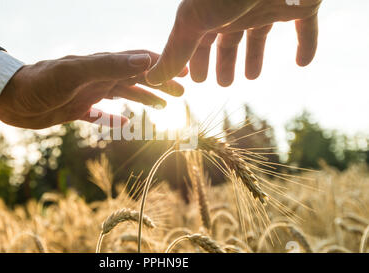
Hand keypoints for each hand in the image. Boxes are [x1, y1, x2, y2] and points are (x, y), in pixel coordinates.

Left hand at [0, 50, 186, 128]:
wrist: (10, 100)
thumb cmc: (40, 83)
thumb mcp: (76, 72)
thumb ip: (109, 65)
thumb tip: (145, 59)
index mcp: (101, 65)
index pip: (137, 61)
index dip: (161, 64)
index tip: (182, 71)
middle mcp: (98, 77)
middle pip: (136, 78)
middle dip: (159, 84)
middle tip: (181, 93)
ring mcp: (88, 93)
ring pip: (123, 94)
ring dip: (144, 99)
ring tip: (162, 107)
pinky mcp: (77, 109)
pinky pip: (101, 114)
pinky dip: (114, 118)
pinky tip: (124, 123)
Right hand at [146, 0, 321, 86]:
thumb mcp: (195, 22)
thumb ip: (176, 50)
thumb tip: (151, 77)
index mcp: (211, 12)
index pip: (199, 42)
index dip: (197, 62)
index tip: (197, 82)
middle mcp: (238, 9)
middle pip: (228, 40)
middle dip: (223, 62)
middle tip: (223, 84)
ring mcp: (268, 5)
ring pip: (260, 36)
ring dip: (255, 57)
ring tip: (251, 77)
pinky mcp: (301, 5)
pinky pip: (305, 28)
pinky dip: (305, 45)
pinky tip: (302, 62)